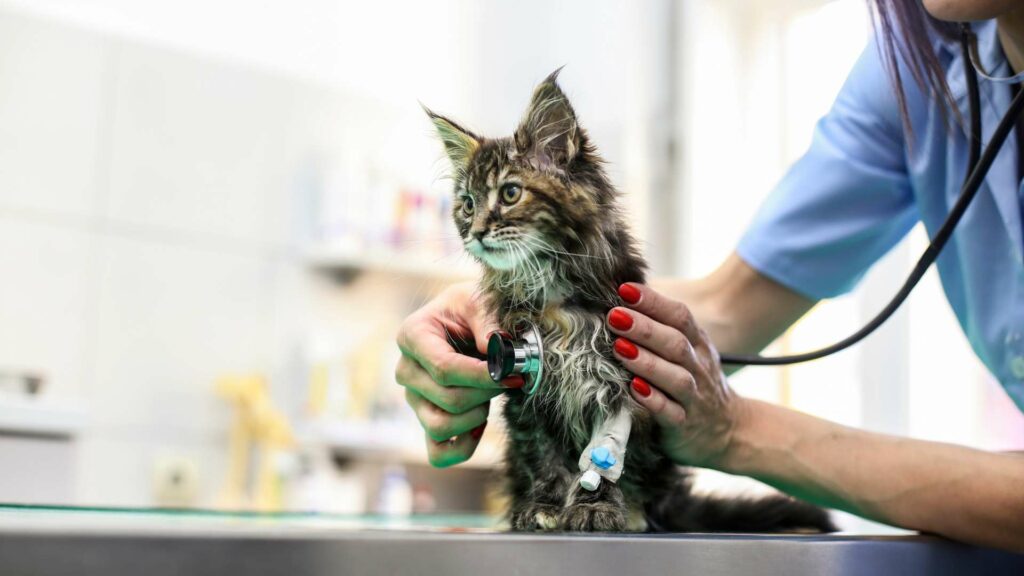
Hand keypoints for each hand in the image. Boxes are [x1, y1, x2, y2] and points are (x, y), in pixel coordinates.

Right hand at [395, 282, 523, 466]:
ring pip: (441, 426)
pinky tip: (480, 425)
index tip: (513, 374)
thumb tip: (497, 348)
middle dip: (486, 393)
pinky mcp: (426, 420)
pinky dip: (463, 446)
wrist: (468, 320)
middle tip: (510, 378)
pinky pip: (438, 452)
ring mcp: (414, 399)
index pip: (445, 369)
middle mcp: (406, 370)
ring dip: (476, 416)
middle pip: (448, 399)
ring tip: (490, 395)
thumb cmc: (472, 308)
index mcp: (412, 336)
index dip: (482, 376)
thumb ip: (488, 321)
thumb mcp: (480, 300)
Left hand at [606, 283, 746, 467]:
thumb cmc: (695, 382)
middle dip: (645, 328)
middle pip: (675, 343)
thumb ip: (662, 326)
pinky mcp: (684, 426)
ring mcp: (694, 398)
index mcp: (697, 344)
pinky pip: (671, 413)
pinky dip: (653, 401)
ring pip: (675, 377)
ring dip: (647, 362)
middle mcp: (698, 367)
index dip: (653, 302)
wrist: (730, 431)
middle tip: (615, 316)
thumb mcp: (688, 350)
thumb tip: (623, 295)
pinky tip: (634, 389)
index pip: (679, 316)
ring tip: (620, 348)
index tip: (625, 289)